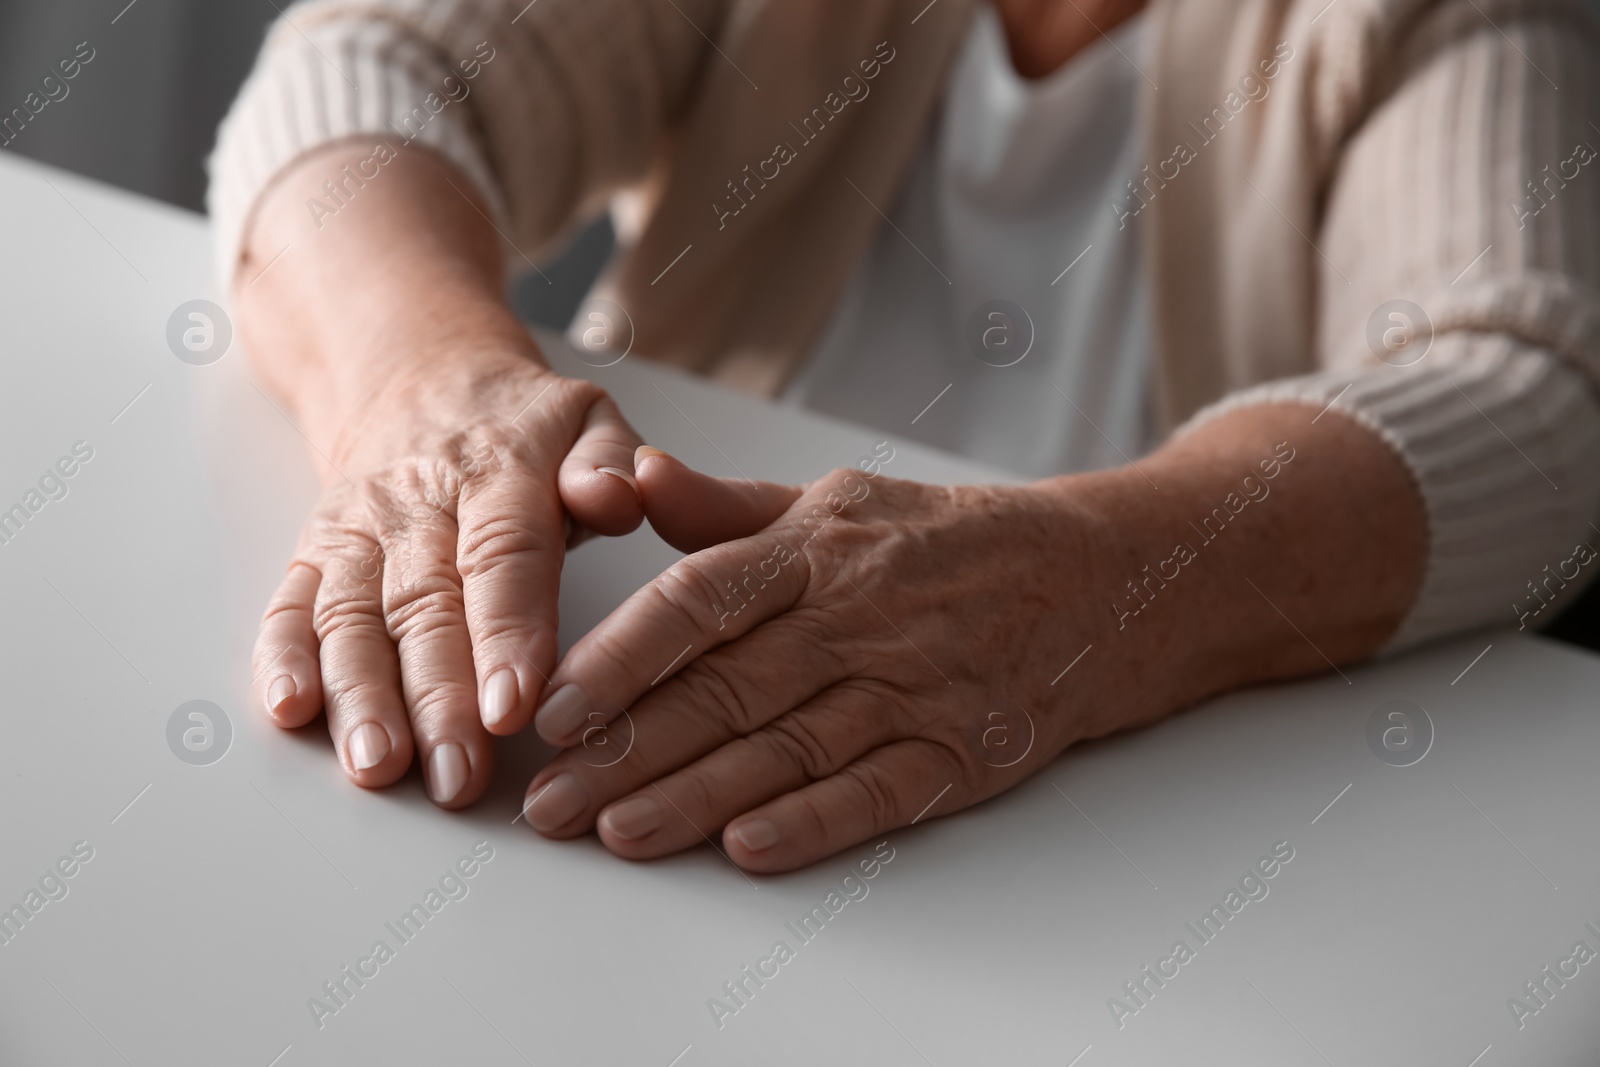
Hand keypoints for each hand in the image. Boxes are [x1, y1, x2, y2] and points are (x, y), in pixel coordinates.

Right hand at [251, 346, 646, 807]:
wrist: (418, 377)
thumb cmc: (522, 426)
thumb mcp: (586, 419)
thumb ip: (610, 461)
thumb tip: (617, 496)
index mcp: (496, 471)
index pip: (502, 555)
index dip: (506, 633)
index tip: (514, 704)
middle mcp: (417, 505)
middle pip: (425, 606)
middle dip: (437, 698)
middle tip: (456, 773)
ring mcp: (357, 531)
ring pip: (353, 617)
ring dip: (360, 696)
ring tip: (377, 765)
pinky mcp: (313, 554)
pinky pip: (291, 606)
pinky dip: (283, 659)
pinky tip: (290, 711)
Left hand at [520, 400, 1425, 871]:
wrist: (1108, 575)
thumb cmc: (954, 538)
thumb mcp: (843, 499)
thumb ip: (727, 508)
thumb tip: (628, 480)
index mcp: (822, 546)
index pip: (704, 598)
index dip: (624, 656)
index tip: (557, 707)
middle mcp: (864, 614)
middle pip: (729, 689)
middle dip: (629, 751)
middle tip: (549, 803)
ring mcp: (919, 685)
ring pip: (789, 748)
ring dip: (697, 798)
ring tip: (617, 835)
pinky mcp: (967, 749)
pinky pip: (881, 790)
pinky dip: (815, 823)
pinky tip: (749, 850)